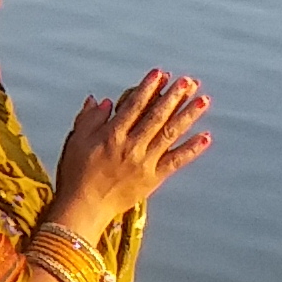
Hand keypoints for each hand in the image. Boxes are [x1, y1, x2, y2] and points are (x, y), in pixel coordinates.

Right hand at [51, 69, 212, 231]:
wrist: (85, 206)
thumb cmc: (76, 173)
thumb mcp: (76, 141)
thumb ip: (90, 119)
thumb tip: (104, 101)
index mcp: (112, 134)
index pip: (134, 105)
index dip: (149, 88)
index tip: (161, 74)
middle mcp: (131, 146)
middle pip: (157, 116)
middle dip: (174, 97)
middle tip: (189, 81)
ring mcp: (145, 162)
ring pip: (170, 134)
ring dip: (188, 116)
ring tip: (203, 101)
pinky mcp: (153, 178)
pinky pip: (176, 161)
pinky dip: (191, 149)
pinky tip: (205, 137)